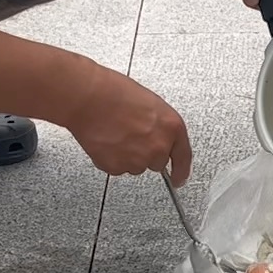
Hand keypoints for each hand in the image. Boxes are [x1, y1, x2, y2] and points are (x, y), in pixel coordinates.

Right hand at [63, 67, 193, 185]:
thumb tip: (158, 136)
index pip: (184, 157)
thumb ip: (160, 126)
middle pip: (157, 163)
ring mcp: (138, 160)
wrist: (89, 98)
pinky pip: (117, 168)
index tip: (179, 179)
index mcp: (172, 127)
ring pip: (136, 166)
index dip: (181, 171)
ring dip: (127, 155)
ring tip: (116, 133)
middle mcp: (158, 147)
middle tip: (130, 135)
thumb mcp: (151, 104)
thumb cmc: (114, 92)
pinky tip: (106, 140)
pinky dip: (110, 158)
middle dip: (146, 153)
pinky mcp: (117, 167)